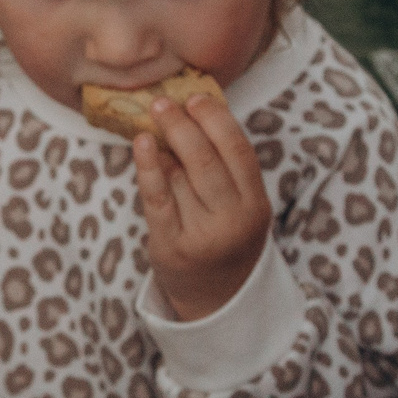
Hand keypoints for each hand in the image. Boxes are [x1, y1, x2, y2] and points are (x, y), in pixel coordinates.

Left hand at [135, 92, 270, 322]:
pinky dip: (147, 167)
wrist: (216, 299)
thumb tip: (188, 115)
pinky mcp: (171, 246)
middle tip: (163, 103)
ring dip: (164, 144)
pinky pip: (156, 198)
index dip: (216, 120)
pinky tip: (142, 143)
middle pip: (206, 161)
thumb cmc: (226, 239)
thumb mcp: (240, 206)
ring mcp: (201, 235)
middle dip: (183, 125)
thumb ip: (224, 168)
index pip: (238, 151)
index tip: (196, 98)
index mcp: (256, 204)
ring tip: (152, 120)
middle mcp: (232, 220)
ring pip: (179, 177)